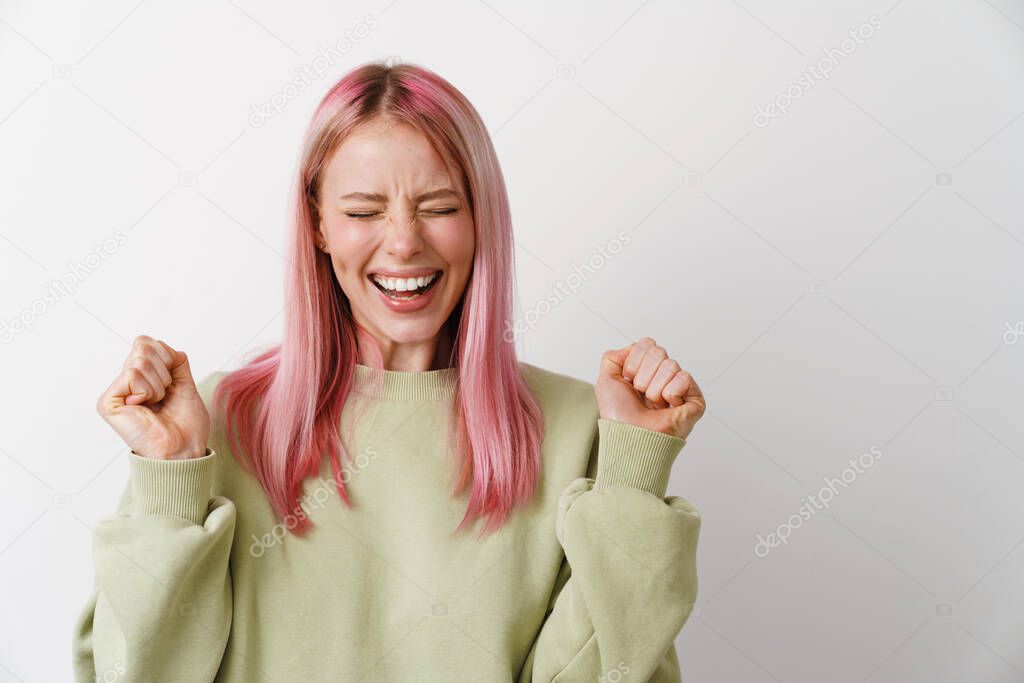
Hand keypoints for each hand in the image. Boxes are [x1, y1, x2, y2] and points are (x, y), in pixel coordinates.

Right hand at [96, 335, 209, 459]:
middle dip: (165, 371)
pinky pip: (132, 375)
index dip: (167, 357)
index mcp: (141, 376)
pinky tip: (145, 407)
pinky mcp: (108, 402)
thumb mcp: (185, 383)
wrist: (183, 447)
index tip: (172, 383)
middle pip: (143, 347)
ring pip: (140, 361)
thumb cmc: (185, 422)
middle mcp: (125, 382)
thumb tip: (164, 347)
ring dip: (159, 385)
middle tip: (164, 396)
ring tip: (156, 404)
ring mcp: (116, 391)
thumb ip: (175, 361)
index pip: (147, 343)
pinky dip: (148, 391)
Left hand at [595, 338, 705, 439]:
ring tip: (654, 404)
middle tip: (641, 396)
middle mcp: (663, 376)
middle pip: (658, 352)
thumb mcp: (606, 381)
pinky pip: (684, 377)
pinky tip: (668, 406)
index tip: (628, 382)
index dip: (633, 363)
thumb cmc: (619, 415)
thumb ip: (613, 358)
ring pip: (670, 365)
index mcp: (646, 370)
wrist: (630, 436)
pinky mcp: (694, 398)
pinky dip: (670, 393)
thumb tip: (632, 348)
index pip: (647, 344)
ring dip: (654, 388)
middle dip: (643, 375)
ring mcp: (680, 387)